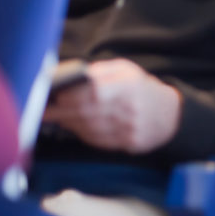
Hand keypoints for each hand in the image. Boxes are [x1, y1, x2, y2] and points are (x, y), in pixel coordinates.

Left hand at [43, 59, 181, 153]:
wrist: (171, 116)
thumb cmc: (143, 89)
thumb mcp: (127, 71)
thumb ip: (100, 71)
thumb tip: (71, 76)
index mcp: (129, 86)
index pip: (94, 92)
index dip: (71, 95)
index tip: (55, 95)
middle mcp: (130, 108)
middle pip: (87, 112)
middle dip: (61, 111)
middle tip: (43, 110)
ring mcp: (130, 129)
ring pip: (89, 128)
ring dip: (68, 123)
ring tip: (54, 117)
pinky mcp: (129, 144)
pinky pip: (98, 140)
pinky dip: (81, 133)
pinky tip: (73, 126)